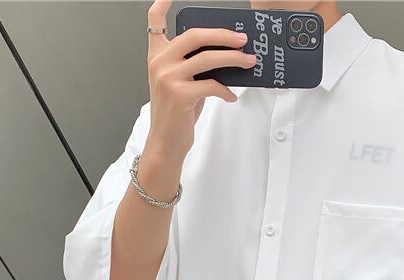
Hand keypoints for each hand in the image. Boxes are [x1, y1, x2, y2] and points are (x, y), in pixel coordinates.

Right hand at [146, 0, 257, 157]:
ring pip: (208, 59)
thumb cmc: (176, 114)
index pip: (155, 21)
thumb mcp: (180, 83)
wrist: (165, 142)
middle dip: (223, 35)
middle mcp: (160, 63)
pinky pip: (211, 85)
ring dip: (233, 59)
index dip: (163, 3)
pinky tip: (232, 96)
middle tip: (242, 39)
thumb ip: (193, 66)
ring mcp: (168, 78)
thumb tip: (224, 55)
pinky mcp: (180, 95)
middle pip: (195, 35)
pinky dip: (226, 90)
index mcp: (157, 56)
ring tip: (248, 61)